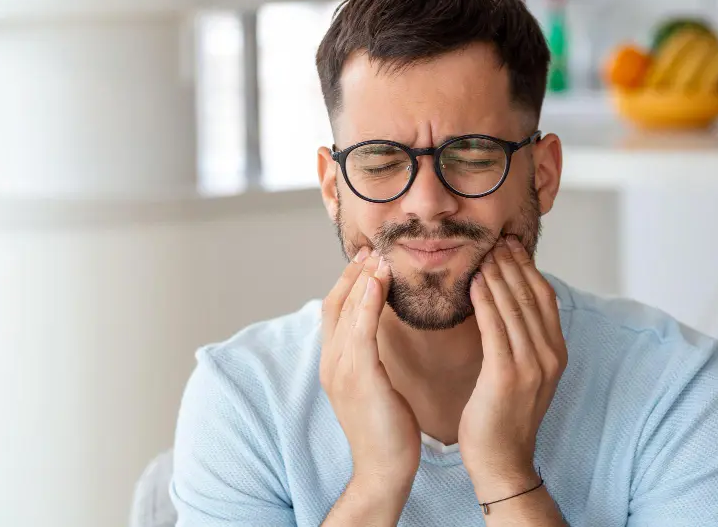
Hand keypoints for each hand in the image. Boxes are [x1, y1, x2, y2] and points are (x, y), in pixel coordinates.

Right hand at [320, 248, 421, 494]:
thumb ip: (369, 356)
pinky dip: (368, 302)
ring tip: (379, 256)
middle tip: (372, 247)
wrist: (384, 469)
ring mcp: (342, 370)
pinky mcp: (360, 378)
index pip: (334, 310)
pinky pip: (361, 331)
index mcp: (333, 364)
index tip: (366, 258)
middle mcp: (331, 363)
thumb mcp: (373, 384)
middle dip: (353, 273)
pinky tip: (379, 282)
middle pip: (335, 304)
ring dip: (362, 280)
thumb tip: (376, 332)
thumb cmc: (386, 429)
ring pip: (347, 312)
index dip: (347, 281)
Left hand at [458, 236, 567, 498]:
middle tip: (496, 239)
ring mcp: (531, 365)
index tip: (511, 245)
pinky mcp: (506, 375)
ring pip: (514, 306)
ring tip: (484, 252)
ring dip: (499, 275)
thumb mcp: (524, 373)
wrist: (501, 460)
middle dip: (513, 264)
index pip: (544, 297)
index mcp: (556, 352)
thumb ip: (522, 340)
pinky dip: (486, 300)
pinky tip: (475, 282)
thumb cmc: (503, 416)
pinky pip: (495, 327)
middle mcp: (549, 355)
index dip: (529, 268)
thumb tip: (510, 304)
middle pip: (531, 296)